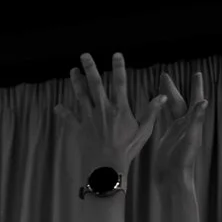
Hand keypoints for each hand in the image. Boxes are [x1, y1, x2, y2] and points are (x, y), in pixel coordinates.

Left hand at [52, 52, 166, 185]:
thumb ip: (152, 112)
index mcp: (120, 109)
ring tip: (73, 71)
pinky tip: (58, 106)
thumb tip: (163, 96)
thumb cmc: (127, 150)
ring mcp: (89, 118)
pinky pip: (69, 119)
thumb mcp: (144, 131)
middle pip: (95, 84)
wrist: (107, 166)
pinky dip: (63, 113)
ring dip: (76, 82)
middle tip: (84, 55)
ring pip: (81, 96)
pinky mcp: (80, 129)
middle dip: (90, 68)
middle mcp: (103, 110)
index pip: (120, 83)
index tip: (116, 54)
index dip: (118, 67)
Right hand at [147, 70, 208, 184]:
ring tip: (160, 88)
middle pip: (180, 102)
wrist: (173, 179)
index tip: (196, 74)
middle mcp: (185, 126)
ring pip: (171, 110)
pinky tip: (156, 109)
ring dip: (166, 98)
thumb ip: (196, 121)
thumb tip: (204, 102)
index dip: (196, 87)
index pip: (195, 101)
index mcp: (191, 124)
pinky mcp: (167, 139)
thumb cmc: (182, 162)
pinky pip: (164, 121)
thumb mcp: (190, 140)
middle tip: (164, 76)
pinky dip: (160, 112)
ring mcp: (176, 132)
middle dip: (173, 89)